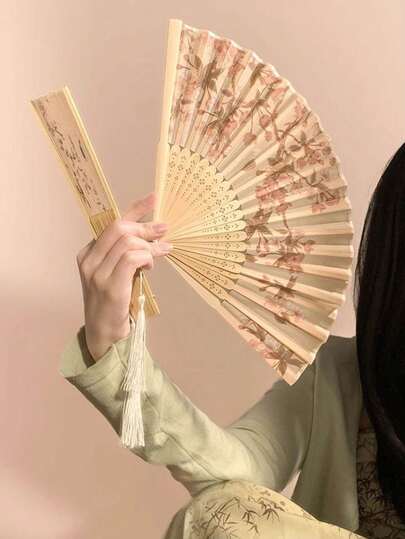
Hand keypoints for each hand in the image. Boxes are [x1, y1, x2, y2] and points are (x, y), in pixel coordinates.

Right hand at [76, 192, 171, 361]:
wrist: (104, 336)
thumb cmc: (114, 304)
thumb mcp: (119, 274)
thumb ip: (128, 255)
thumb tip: (153, 235)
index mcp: (88, 254)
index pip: (112, 224)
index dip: (135, 209)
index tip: (154, 199)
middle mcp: (89, 261)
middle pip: (120, 228)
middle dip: (146, 227)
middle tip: (164, 230)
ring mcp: (97, 274)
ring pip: (127, 241)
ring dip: (150, 245)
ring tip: (161, 252)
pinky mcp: (109, 287)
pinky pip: (132, 258)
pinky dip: (146, 258)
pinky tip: (151, 266)